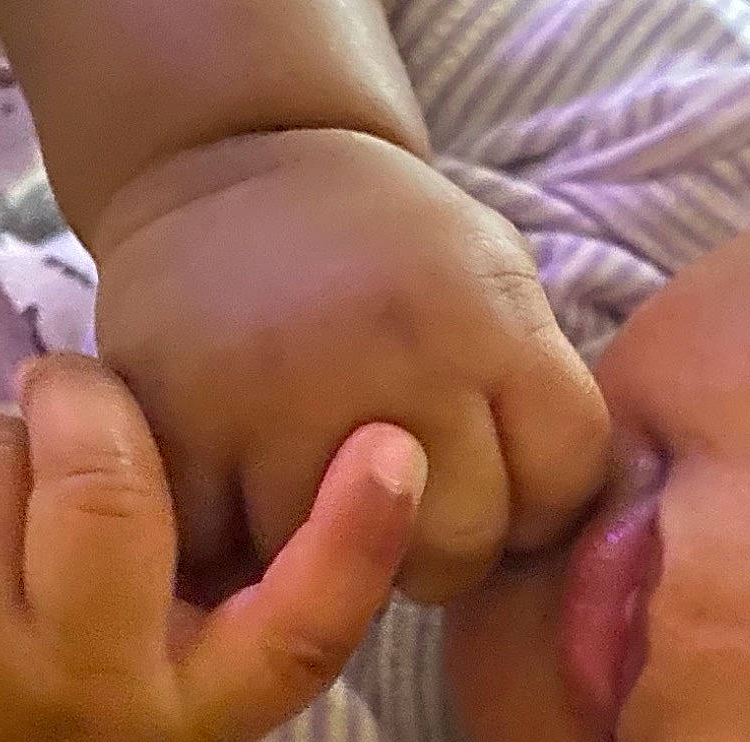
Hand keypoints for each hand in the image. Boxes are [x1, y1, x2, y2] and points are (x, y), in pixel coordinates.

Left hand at [0, 353, 422, 741]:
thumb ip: (250, 595)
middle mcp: (77, 695)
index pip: (299, 638)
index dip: (357, 538)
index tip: (393, 448)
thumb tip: (327, 437)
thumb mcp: (200, 689)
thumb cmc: (97, 718)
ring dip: (5, 432)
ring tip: (11, 484)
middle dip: (94, 408)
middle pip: (106, 488)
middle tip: (87, 408)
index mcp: (189, 717)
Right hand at [91, 128, 608, 605]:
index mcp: (490, 326)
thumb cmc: (390, 251)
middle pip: (462, 548)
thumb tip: (565, 541)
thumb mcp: (496, 280)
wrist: (232, 160)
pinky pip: (235, 556)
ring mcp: (281, 402)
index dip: (543, 501)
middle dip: (446, 547)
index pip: (566, 485)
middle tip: (409, 503)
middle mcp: (395, 363)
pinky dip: (244, 545)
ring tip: (326, 489)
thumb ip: (538, 395)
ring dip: (338, 555)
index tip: (506, 478)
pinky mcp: (183, 431)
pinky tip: (253, 491)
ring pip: (347, 573)